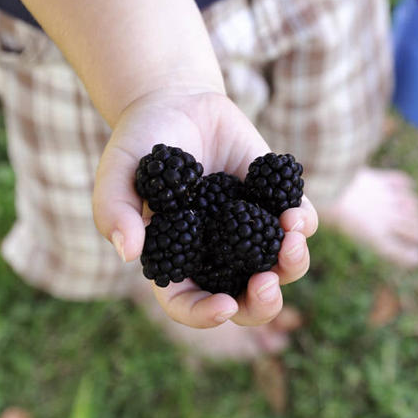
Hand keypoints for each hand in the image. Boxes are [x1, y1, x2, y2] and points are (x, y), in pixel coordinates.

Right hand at [92, 88, 318, 328]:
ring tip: (290, 237)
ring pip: (283, 268)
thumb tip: (129, 254)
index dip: (204, 314)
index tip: (224, 306)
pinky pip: (301, 224)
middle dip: (262, 303)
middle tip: (267, 283)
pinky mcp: (277, 202)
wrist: (178, 103)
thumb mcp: (118, 171)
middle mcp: (219, 254)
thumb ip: (114, 211)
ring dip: (293, 263)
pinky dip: (303, 224)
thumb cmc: (141, 142)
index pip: (188, 304)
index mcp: (178, 260)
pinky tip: (292, 212)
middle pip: (246, 300)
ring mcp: (252, 230)